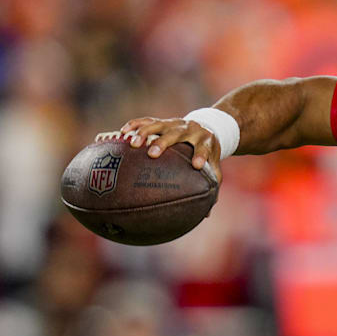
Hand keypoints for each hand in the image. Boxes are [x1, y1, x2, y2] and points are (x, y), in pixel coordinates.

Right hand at [98, 117, 222, 183]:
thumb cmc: (208, 153)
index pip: (204, 147)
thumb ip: (211, 185)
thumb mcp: (214, 166)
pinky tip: (122, 133)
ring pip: (158, 125)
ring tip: (132, 144)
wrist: (208, 126)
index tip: (197, 165)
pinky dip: (134, 125)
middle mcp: (189, 129)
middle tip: (152, 153)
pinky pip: (146, 120)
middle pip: (176, 134)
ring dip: (144, 133)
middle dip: (163, 142)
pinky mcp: (162, 121)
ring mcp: (174, 123)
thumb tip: (206, 215)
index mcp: (205, 140)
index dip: (201, 155)